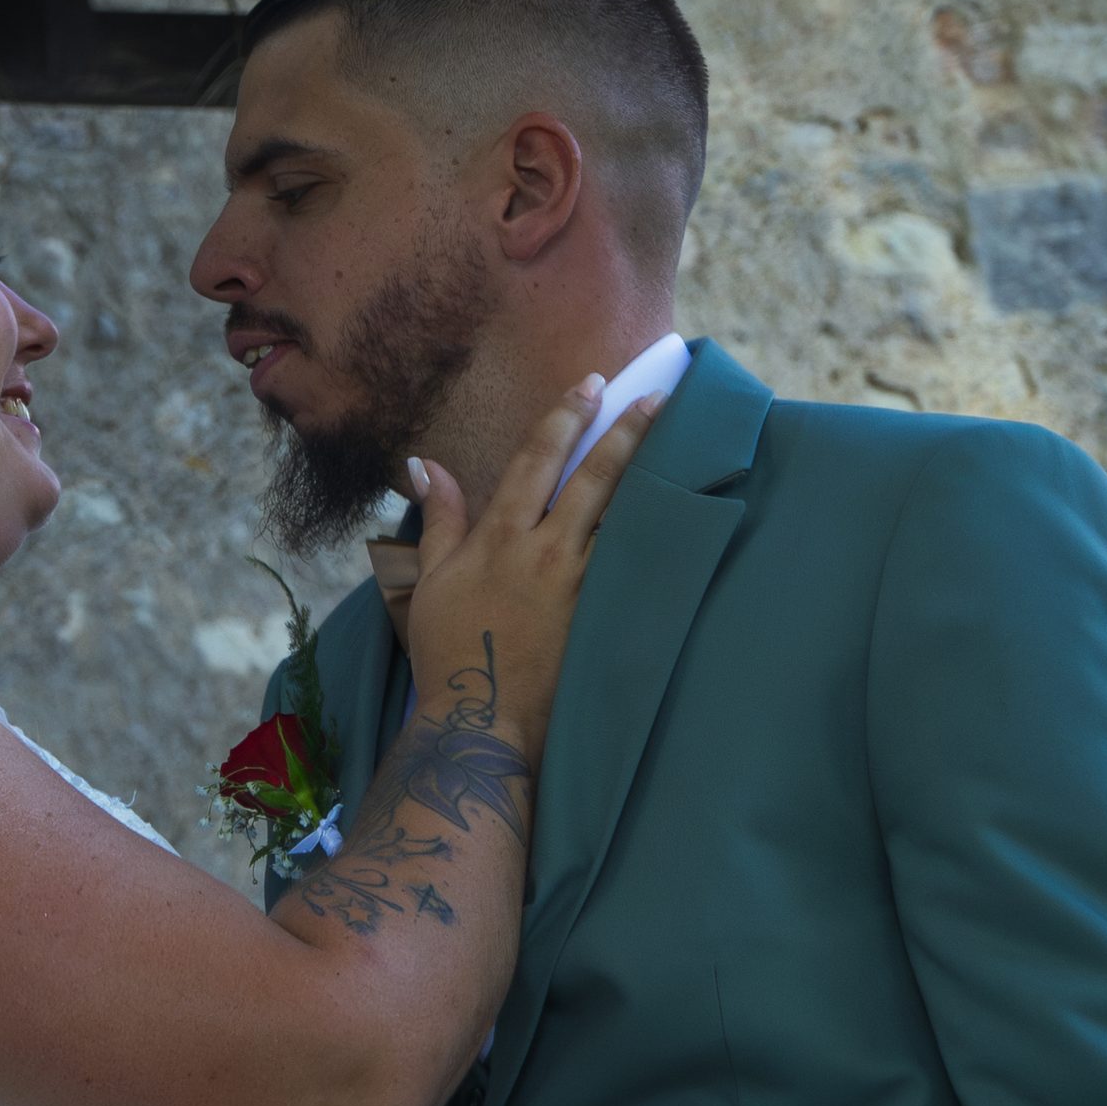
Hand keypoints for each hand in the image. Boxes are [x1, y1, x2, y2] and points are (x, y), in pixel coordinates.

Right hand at [402, 376, 663, 758]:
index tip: (590, 385)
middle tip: (656, 397)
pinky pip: (634, 564)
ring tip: (680, 443)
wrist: (482, 720)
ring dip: (652, 476)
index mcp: (499, 536)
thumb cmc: (448, 651)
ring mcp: (579, 585)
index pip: (536, 459)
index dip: (564, 417)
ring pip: (624, 517)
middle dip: (625, 432)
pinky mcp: (603, 617)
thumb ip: (438, 518)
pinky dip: (657, 534)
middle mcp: (544, 551)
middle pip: (593, 478)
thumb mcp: (430, 579)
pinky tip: (684, 514)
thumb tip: (422, 463)